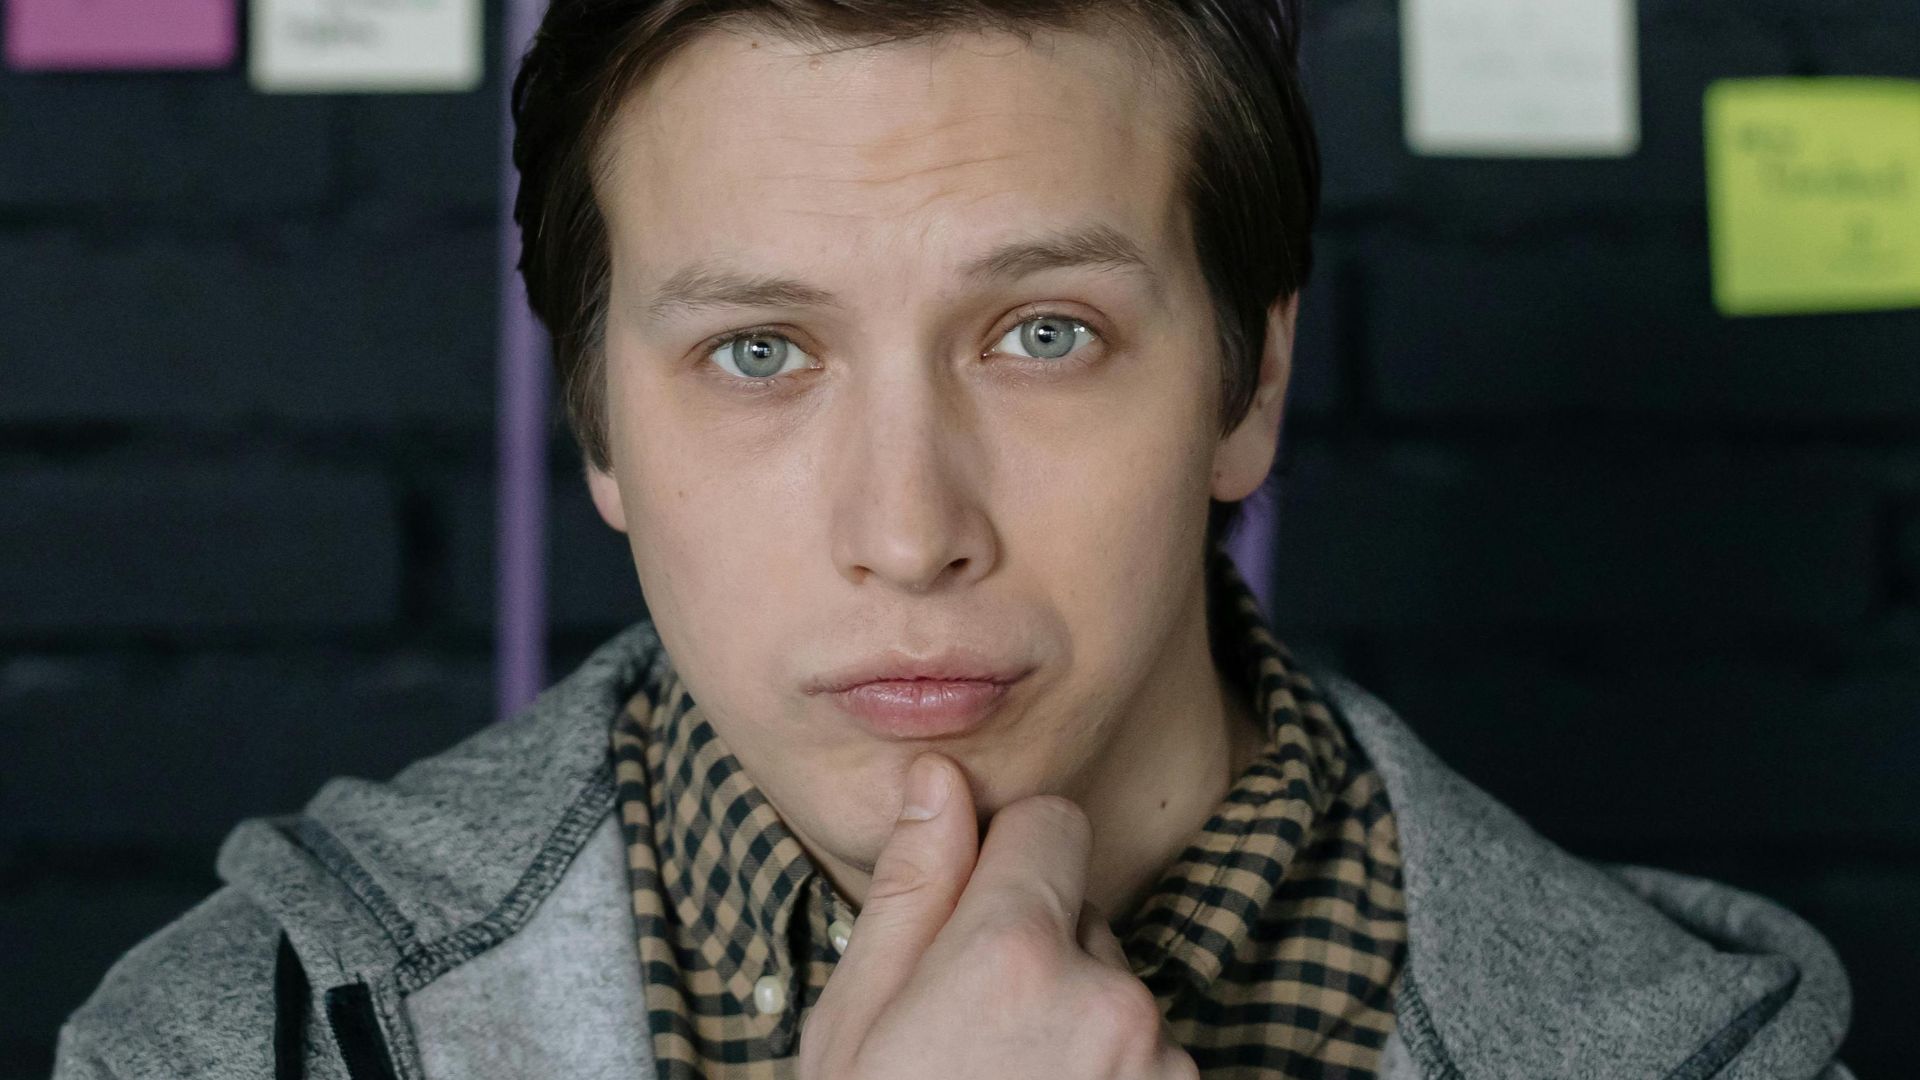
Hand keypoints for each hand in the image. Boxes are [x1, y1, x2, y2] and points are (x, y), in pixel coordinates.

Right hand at [795, 752, 1198, 1078]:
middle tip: (970, 1036)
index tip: (968, 922)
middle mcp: (1108, 996)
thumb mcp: (855, 1022)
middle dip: (1035, 956)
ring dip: (1074, 1023)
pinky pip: (1150, 1056)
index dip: (1003, 859)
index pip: (1050, 821)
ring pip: (1113, 993)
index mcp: (1013, 952)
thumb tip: (938, 778)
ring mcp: (1160, 1058)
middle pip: (1080, 915)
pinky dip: (1110, 1075)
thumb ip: (911, 892)